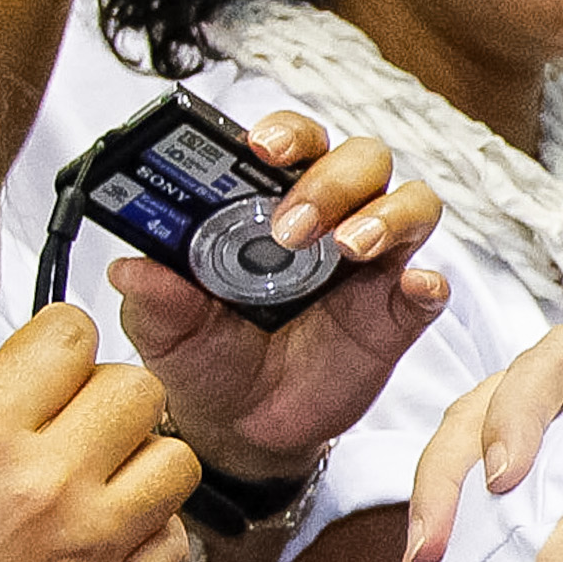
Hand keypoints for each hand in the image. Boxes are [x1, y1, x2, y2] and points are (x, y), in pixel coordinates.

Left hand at [112, 110, 449, 482]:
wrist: (241, 427)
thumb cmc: (208, 358)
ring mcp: (372, 265)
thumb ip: (154, 298)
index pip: (295, 143)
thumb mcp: (167, 331)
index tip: (261, 147)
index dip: (287, 133)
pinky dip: (428, 282)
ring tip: (348, 248)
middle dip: (331, 181)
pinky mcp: (398, 314)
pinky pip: (431, 286)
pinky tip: (412, 290)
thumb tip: (131, 267)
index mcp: (272, 204)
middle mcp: (331, 221)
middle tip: (290, 228)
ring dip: (386, 215)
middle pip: (362, 161)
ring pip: (412, 203)